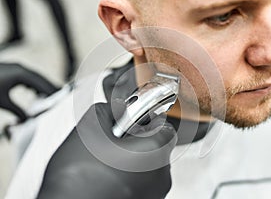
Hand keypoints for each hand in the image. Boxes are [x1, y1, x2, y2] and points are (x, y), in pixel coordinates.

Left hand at [0, 62, 57, 121]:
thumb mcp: (2, 101)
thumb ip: (16, 110)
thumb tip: (27, 119)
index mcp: (20, 74)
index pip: (41, 84)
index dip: (51, 91)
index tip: (60, 98)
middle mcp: (20, 68)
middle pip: (41, 78)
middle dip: (50, 87)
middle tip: (60, 95)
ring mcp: (15, 68)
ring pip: (34, 76)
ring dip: (42, 85)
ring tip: (50, 94)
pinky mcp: (11, 70)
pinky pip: (27, 75)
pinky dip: (33, 83)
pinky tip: (32, 90)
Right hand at [38, 102, 176, 198]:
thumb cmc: (79, 177)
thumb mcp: (91, 126)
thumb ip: (111, 109)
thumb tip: (118, 108)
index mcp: (156, 152)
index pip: (163, 126)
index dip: (145, 119)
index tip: (130, 120)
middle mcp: (161, 176)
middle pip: (155, 146)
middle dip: (135, 139)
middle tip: (113, 140)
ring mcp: (153, 194)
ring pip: (147, 166)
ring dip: (131, 159)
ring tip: (106, 160)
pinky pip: (140, 182)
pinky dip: (128, 176)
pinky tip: (107, 175)